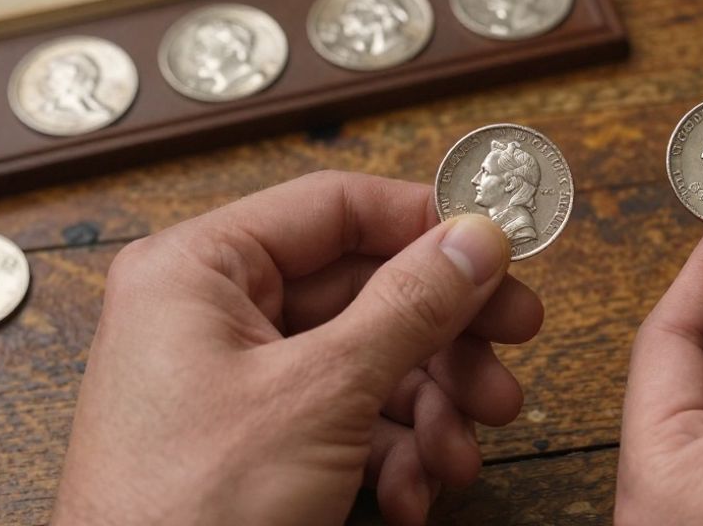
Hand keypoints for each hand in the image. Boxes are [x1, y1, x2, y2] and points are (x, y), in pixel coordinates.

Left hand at [52, 171, 543, 525]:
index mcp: (200, 270)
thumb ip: (409, 305)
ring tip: (461, 452)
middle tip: (516, 344)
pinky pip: (349, 421)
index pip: (336, 208)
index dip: (425, 222)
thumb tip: (475, 237)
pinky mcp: (261, 444)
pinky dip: (393, 457)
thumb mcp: (320, 394)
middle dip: (445, 337)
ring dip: (431, 409)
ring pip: (371, 362)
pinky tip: (412, 496)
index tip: (499, 246)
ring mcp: (240, 384)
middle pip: (366, 290)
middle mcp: (217, 316)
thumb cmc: (187, 514)